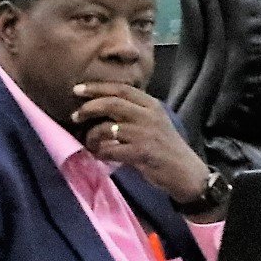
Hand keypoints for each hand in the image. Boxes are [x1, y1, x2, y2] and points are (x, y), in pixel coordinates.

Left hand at [68, 83, 210, 204]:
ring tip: (89, 142)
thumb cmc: (164, 147)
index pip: (121, 89)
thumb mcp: (153, 122)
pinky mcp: (141, 153)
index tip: (78, 90)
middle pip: (112, 103)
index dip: (97, 87)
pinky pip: (110, 150)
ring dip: (92, 136)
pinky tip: (100, 155)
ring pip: (107, 128)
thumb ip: (133, 111)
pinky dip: (100, 153)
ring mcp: (145, 134)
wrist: (185, 172)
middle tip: (75, 116)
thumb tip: (100, 105)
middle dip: (89, 107)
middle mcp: (149, 115)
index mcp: (152, 105)